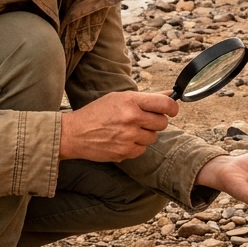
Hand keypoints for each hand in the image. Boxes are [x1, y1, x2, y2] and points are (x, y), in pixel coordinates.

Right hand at [60, 91, 177, 162]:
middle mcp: (132, 118)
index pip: (165, 104)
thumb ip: (146, 97)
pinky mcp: (125, 152)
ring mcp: (129, 137)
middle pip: (163, 123)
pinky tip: (123, 140)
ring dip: (145, 134)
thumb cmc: (96, 113)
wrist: (74, 133)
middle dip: (156, 121)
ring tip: (129, 130)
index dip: (172, 107)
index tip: (171, 110)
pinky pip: (142, 150)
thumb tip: (170, 94)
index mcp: (130, 101)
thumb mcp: (119, 98)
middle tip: (143, 120)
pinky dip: (136, 146)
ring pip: (153, 137)